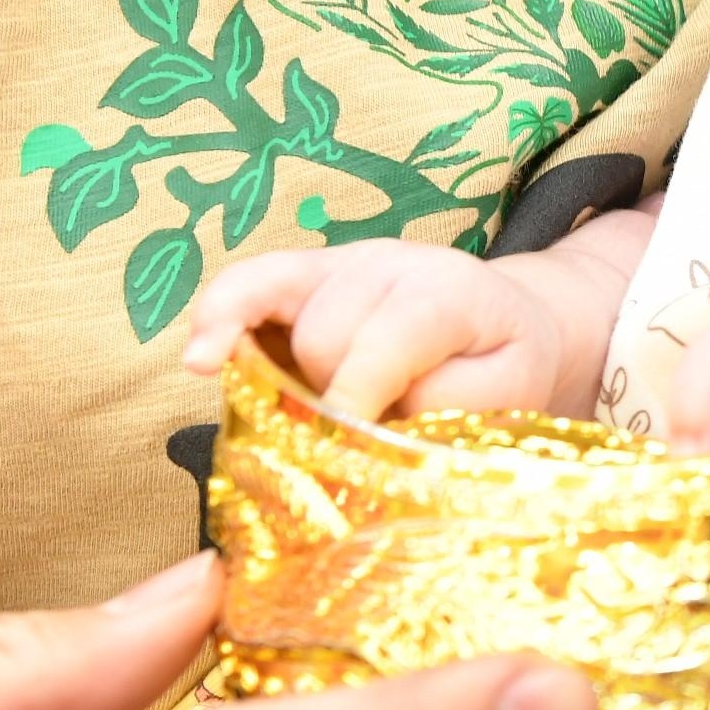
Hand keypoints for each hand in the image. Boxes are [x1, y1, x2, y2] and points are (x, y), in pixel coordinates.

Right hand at [185, 235, 612, 420]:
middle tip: (368, 431)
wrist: (509, 321)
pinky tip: (200, 358)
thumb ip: (448, 410)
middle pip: (328, 338)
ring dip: (295, 382)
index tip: (348, 447)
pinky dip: (218, 318)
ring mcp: (342, 261)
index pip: (389, 337)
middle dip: (336, 399)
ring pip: (286, 326)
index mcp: (451, 292)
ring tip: (333, 407)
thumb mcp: (507, 396)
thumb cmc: (503, 367)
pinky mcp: (303, 273)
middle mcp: (393, 263)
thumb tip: (377, 424)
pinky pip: (244, 284)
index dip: (358, 396)